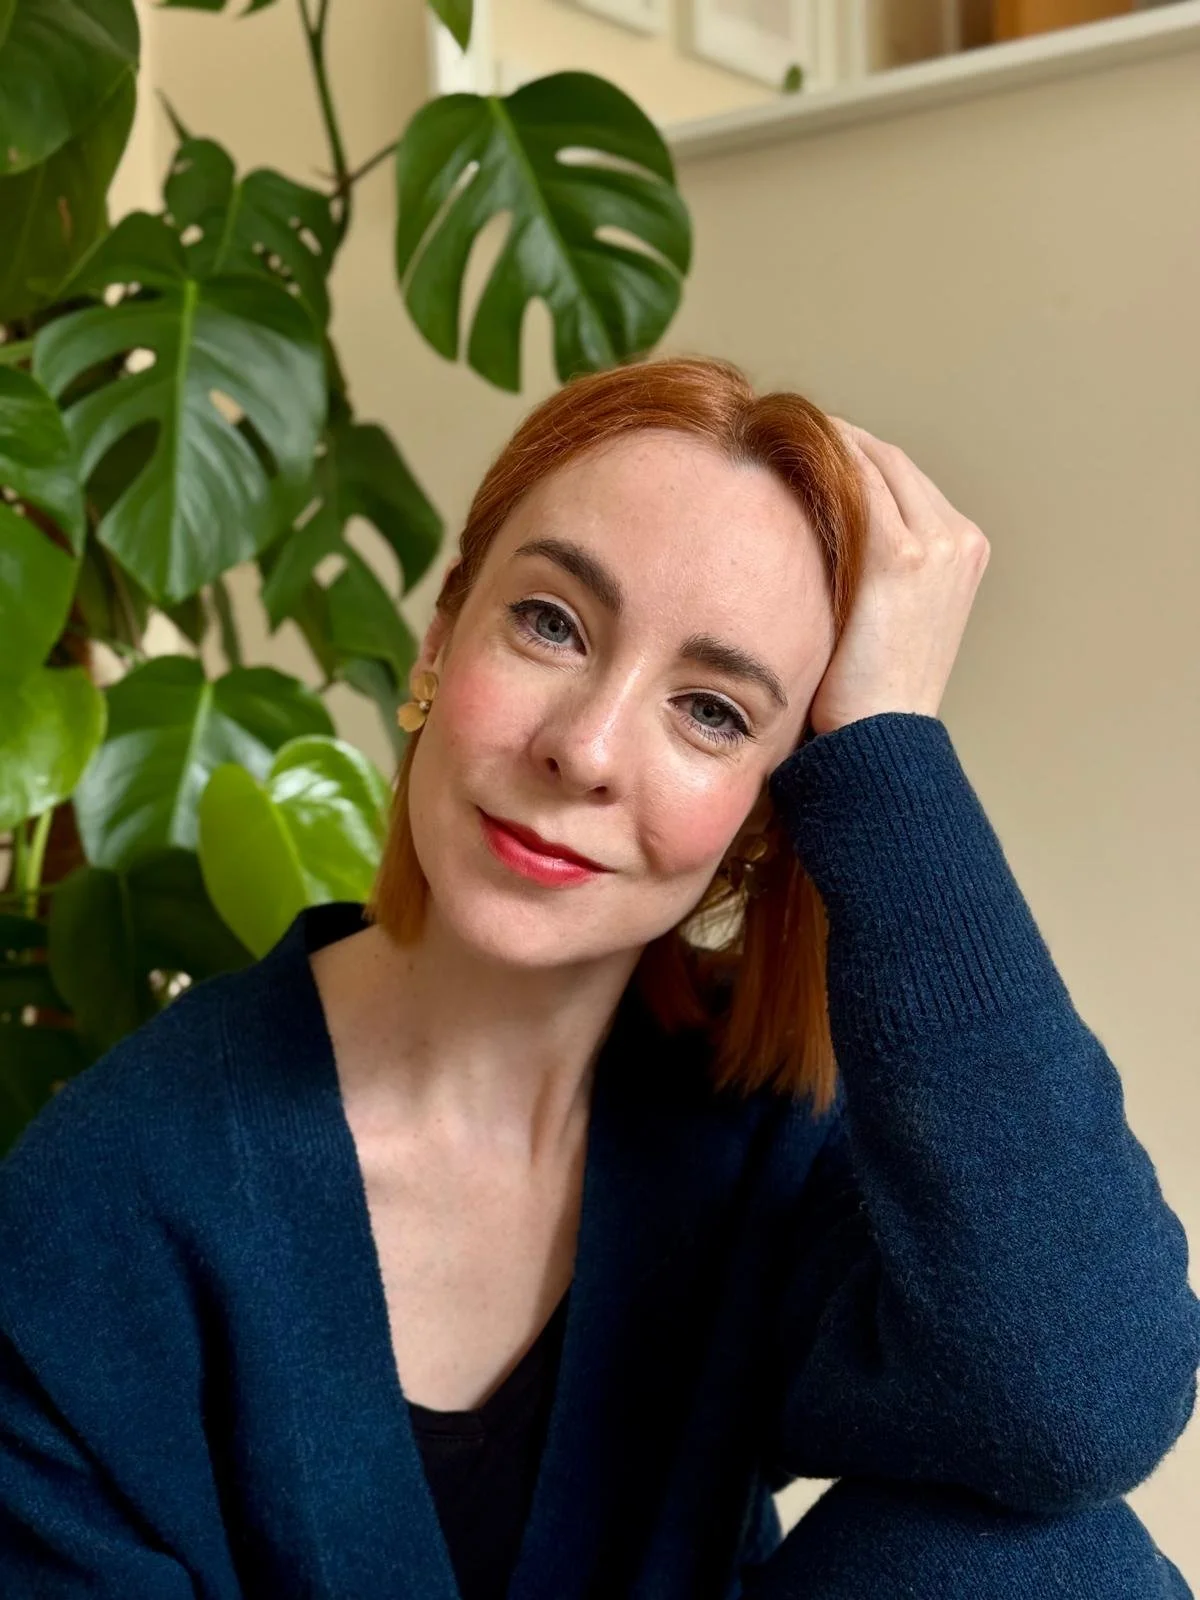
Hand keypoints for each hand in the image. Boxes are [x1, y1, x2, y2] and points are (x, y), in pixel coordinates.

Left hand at [807, 419, 991, 738]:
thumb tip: (815, 533)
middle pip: (889, 461)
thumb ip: (871, 569)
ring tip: (772, 433)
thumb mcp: (886, 618)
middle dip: (835, 441)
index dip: (851, 454)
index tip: (801, 446)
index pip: (901, 477)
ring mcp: (938, 547)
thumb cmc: (868, 694)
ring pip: (872, 464)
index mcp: (965, 549)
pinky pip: (857, 485)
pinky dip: (822, 462)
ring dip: (823, 442)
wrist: (880, 742)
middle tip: (779, 430)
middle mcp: (959, 540)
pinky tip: (781, 454)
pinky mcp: (903, 559)